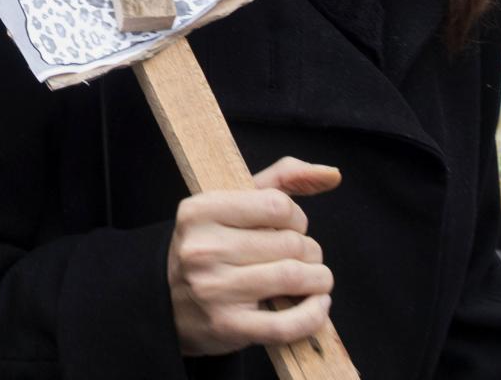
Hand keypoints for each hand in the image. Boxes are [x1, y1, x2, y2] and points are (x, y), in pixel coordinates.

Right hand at [168, 157, 341, 356]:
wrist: (168, 302)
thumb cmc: (211, 247)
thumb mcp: (232, 204)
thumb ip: (281, 180)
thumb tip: (332, 174)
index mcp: (200, 211)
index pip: (278, 205)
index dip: (296, 218)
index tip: (290, 228)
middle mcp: (202, 249)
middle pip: (290, 243)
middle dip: (309, 251)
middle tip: (302, 258)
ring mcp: (213, 290)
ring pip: (293, 276)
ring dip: (318, 279)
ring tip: (315, 280)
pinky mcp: (227, 326)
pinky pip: (287, 323)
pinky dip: (314, 314)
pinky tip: (317, 304)